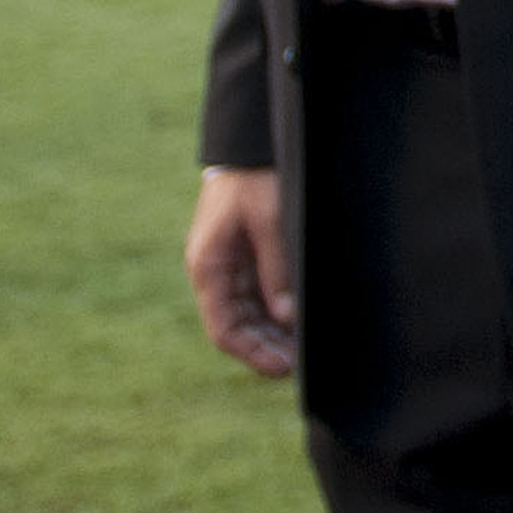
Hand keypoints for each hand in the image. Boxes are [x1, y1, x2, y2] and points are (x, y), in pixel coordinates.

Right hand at [183, 166, 293, 377]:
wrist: (247, 145)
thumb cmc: (255, 178)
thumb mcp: (269, 220)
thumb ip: (277, 269)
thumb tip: (287, 316)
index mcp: (209, 267)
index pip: (224, 328)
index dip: (252, 353)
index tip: (282, 368)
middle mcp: (215, 272)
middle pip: (238, 325)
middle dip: (266, 347)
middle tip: (300, 364)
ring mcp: (229, 265)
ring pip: (249, 312)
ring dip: (272, 333)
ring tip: (302, 349)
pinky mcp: (246, 255)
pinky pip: (258, 293)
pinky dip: (275, 310)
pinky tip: (298, 321)